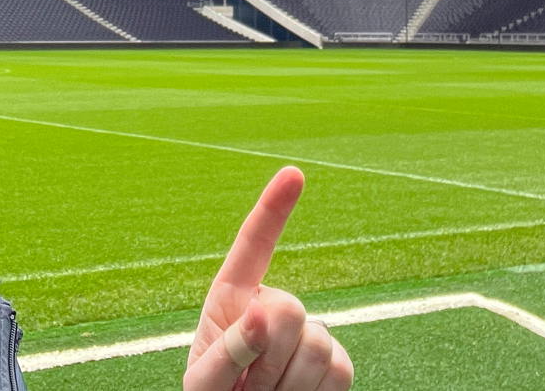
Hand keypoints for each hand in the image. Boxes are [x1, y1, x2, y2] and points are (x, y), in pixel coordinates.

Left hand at [183, 167, 353, 390]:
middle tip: (248, 389)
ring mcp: (309, 333)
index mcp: (233, 298)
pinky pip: (339, 370)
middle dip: (267, 356)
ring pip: (317, 343)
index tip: (294, 174)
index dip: (274, 209)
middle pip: (290, 309)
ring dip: (286, 383)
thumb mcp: (205, 382)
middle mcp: (274, 307)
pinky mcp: (337, 363)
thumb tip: (263, 310)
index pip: (253, 245)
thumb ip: (229, 349)